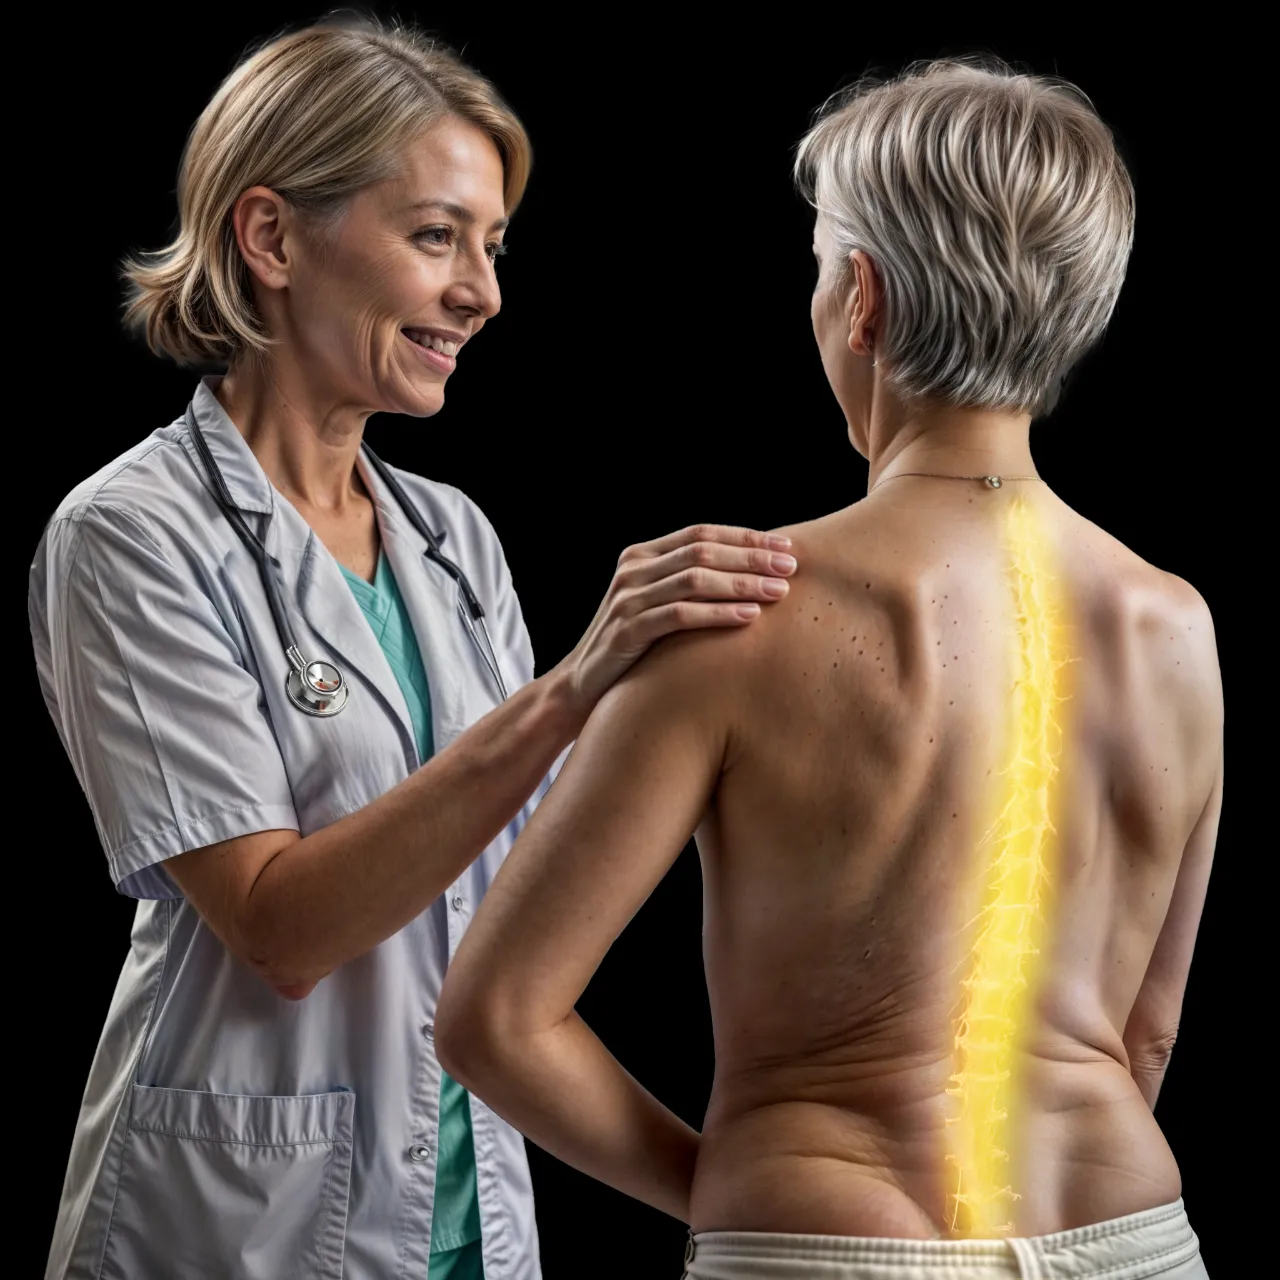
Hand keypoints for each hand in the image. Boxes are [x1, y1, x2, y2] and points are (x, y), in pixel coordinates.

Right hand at [557, 524, 795, 713]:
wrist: (583, 685)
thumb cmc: (634, 646)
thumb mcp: (658, 605)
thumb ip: (689, 584)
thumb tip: (754, 572)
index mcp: (642, 555)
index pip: (701, 533)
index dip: (746, 537)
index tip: (786, 545)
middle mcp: (633, 570)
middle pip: (702, 552)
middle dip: (751, 557)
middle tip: (791, 566)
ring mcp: (627, 599)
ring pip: (694, 580)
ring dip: (742, 583)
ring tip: (779, 591)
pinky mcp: (626, 630)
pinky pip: (680, 615)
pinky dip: (718, 613)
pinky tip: (750, 617)